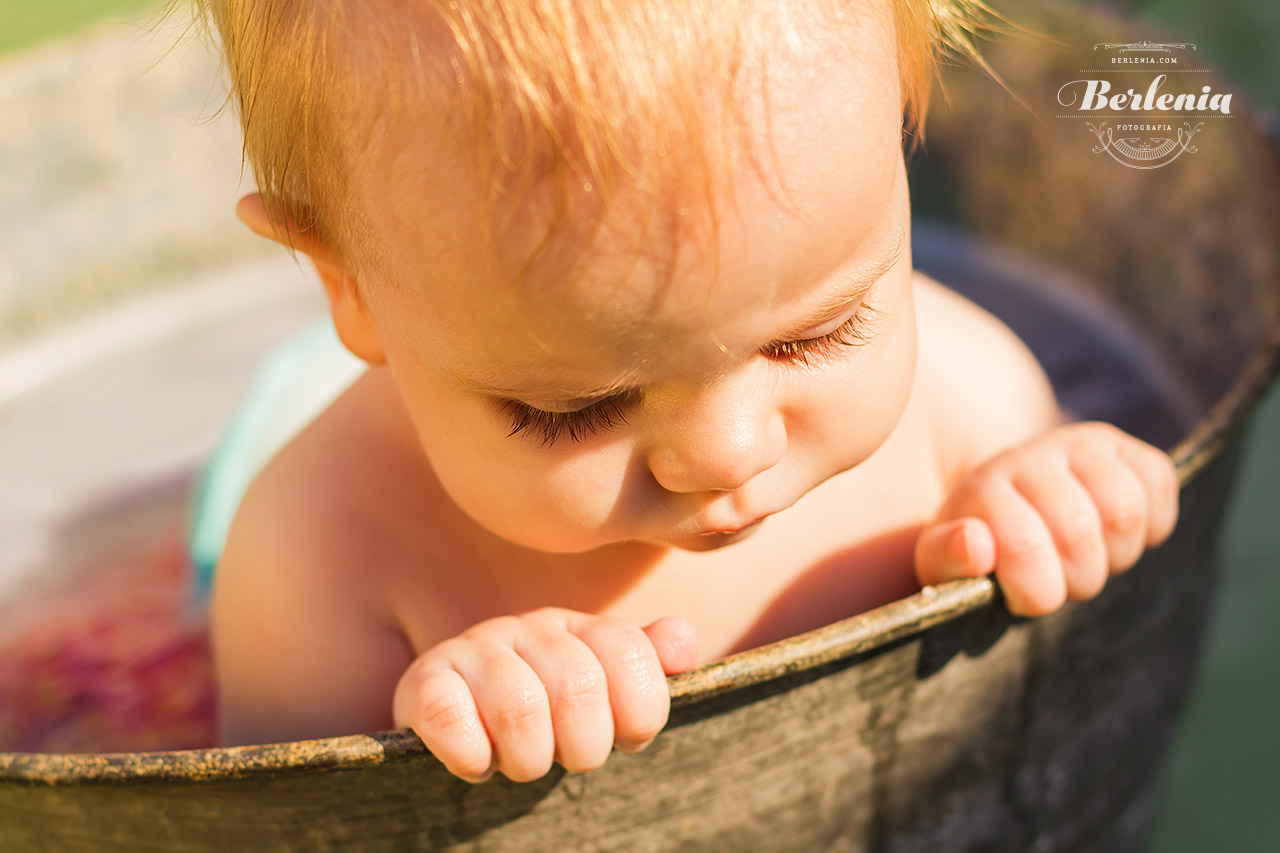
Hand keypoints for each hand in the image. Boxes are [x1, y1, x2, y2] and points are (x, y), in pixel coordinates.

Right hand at [393, 608, 697, 782]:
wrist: (458, 722)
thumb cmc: (548, 715)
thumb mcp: (606, 692)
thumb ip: (650, 664)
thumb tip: (682, 642)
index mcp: (580, 626)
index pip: (630, 653)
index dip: (639, 714)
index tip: (625, 738)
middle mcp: (528, 627)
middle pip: (580, 688)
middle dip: (584, 747)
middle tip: (568, 759)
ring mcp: (472, 650)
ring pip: (520, 710)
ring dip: (529, 761)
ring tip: (523, 763)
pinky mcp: (422, 683)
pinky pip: (452, 721)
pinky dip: (473, 759)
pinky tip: (478, 761)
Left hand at [915, 422, 1178, 615]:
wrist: (1006, 506)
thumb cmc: (976, 546)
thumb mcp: (941, 562)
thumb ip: (944, 558)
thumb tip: (976, 544)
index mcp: (981, 489)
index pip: (1024, 547)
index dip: (1037, 591)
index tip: (1022, 596)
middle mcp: (1029, 457)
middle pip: (1080, 535)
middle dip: (1078, 579)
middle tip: (1061, 579)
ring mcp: (1078, 444)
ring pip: (1125, 511)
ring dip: (1117, 554)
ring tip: (1090, 558)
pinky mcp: (1122, 445)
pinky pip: (1158, 481)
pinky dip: (1152, 522)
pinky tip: (1117, 534)